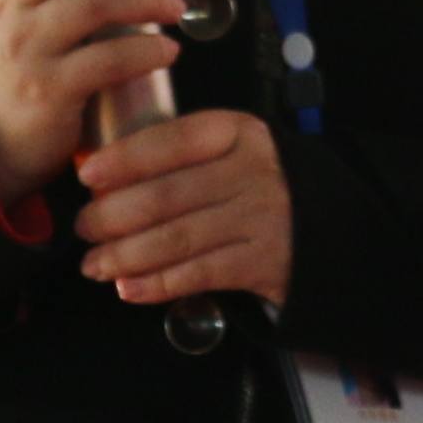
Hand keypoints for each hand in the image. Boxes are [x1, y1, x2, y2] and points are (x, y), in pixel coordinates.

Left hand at [75, 109, 293, 310]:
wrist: (338, 228)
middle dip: (113, 215)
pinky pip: (199, 274)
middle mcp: (252, 172)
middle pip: (167, 195)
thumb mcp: (235, 152)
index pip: (174, 141)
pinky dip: (157, 284)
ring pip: (177, 239)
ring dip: (126, 255)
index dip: (125, 158)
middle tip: (84, 228)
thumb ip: (184, 156)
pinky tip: (128, 289)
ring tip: (95, 264)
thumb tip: (106, 177)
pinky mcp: (265, 263)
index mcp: (239, 134)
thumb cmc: (263, 185)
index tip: (87, 176)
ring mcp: (261, 219)